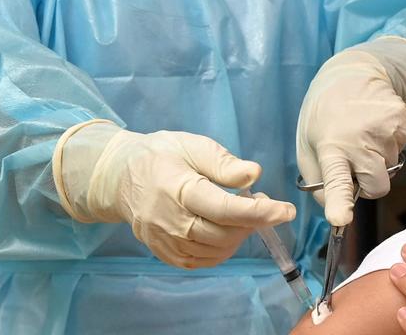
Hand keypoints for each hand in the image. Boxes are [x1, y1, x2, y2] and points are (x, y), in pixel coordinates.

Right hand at [54, 122, 295, 268]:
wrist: (119, 176)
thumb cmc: (161, 155)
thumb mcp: (192, 145)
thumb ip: (223, 163)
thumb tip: (253, 174)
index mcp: (179, 189)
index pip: (225, 209)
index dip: (260, 213)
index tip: (286, 210)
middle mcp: (170, 221)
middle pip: (224, 234)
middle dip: (253, 222)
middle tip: (261, 202)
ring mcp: (165, 241)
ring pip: (216, 250)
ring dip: (239, 234)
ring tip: (240, 212)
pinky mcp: (165, 253)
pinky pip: (203, 260)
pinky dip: (223, 248)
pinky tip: (226, 229)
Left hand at [296, 38, 405, 225]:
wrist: (352, 73)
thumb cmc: (324, 114)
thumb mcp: (307, 145)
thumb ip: (318, 181)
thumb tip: (336, 212)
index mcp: (331, 146)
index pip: (335, 180)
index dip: (339, 202)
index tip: (340, 218)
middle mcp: (360, 140)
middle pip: (376, 187)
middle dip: (367, 184)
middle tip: (354, 162)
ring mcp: (386, 130)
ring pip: (390, 169)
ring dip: (378, 160)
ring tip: (363, 134)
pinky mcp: (404, 123)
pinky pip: (402, 151)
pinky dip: (390, 145)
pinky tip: (376, 127)